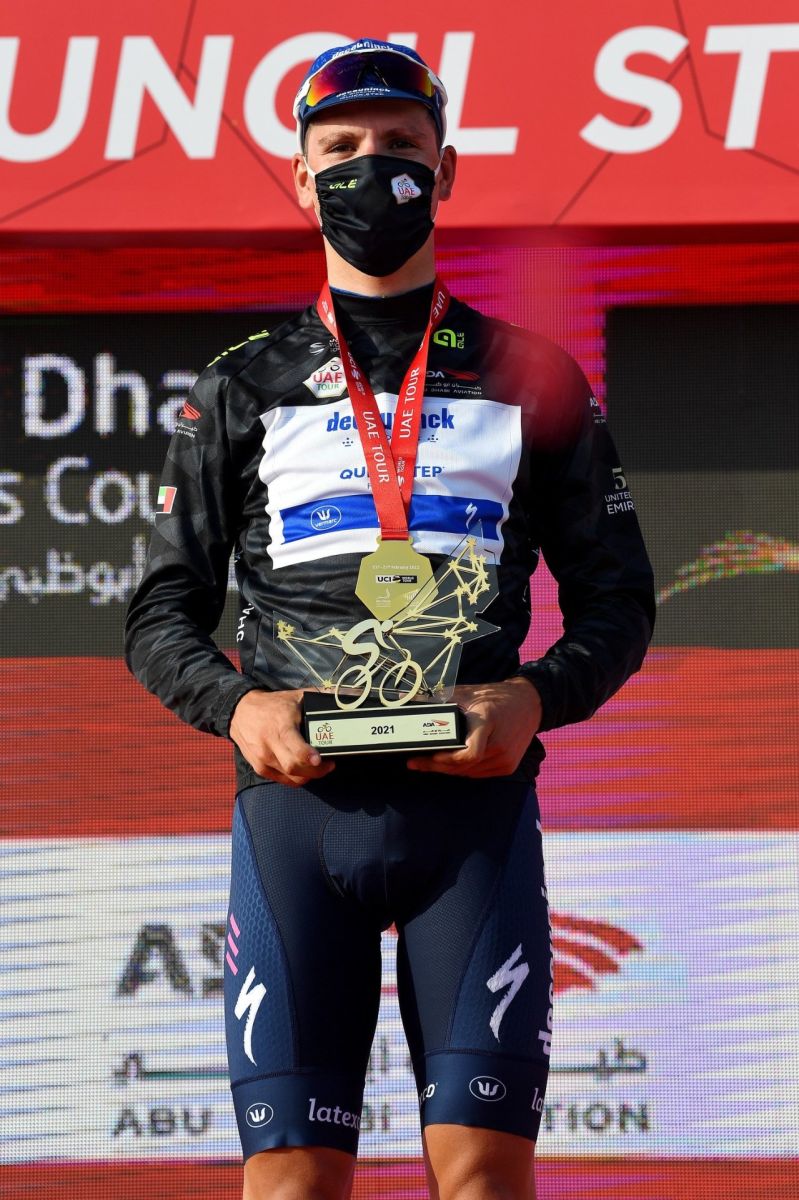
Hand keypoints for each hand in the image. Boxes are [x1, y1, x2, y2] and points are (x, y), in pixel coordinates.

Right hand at [229, 689, 334, 785]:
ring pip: (290, 777)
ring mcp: (262, 758)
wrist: (240, 712)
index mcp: (280, 726)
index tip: (320, 759)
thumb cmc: (273, 704)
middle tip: (330, 765)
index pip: (293, 747)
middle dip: (315, 771)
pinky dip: (296, 778)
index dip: (307, 756)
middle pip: (293, 767)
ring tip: (319, 767)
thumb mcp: (296, 696)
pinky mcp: (259, 767)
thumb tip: (351, 694)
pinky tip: (304, 771)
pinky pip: (282, 780)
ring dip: (308, 775)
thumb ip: (322, 696)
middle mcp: (269, 745)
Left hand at [406, 676, 542, 777]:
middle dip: (437, 766)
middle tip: (415, 763)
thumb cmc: (495, 696)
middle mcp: (500, 745)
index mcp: (488, 723)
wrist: (530, 704)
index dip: (446, 760)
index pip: (469, 754)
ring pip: (469, 772)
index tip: (428, 755)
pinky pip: (479, 773)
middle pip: (464, 766)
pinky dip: (464, 770)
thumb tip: (413, 703)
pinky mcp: (508, 766)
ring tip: (427, 763)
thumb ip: (441, 700)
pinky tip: (450, 764)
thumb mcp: (468, 693)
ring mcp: (506, 759)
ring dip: (449, 769)